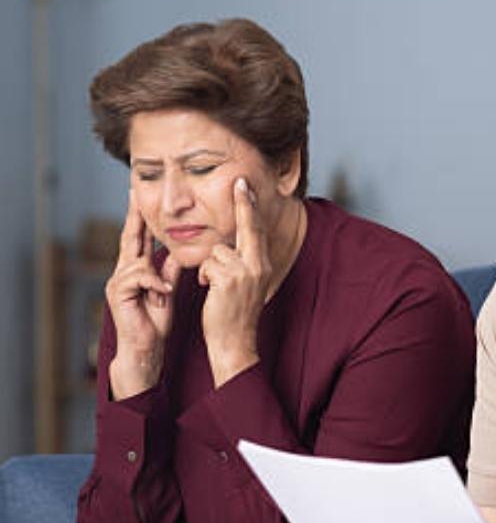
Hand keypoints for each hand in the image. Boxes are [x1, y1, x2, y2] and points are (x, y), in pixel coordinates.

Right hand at [106, 191, 180, 398]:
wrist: (145, 348)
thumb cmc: (155, 322)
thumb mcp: (167, 290)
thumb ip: (170, 269)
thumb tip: (177, 250)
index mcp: (136, 269)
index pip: (139, 237)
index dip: (140, 217)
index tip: (140, 196)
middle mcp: (123, 271)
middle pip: (129, 237)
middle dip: (134, 216)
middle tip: (136, 193)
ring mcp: (118, 281)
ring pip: (138, 260)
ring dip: (156, 275)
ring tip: (166, 292)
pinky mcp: (118, 293)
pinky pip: (138, 277)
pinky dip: (154, 283)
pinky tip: (163, 293)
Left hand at [199, 177, 270, 386]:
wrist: (234, 342)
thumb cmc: (233, 314)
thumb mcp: (242, 284)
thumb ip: (239, 263)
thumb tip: (226, 246)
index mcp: (262, 265)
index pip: (255, 231)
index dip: (249, 207)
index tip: (245, 186)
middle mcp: (258, 265)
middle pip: (247, 228)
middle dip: (243, 204)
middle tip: (239, 180)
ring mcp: (246, 272)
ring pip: (218, 251)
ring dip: (210, 267)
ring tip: (215, 287)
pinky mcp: (230, 279)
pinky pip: (209, 264)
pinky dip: (205, 277)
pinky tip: (212, 292)